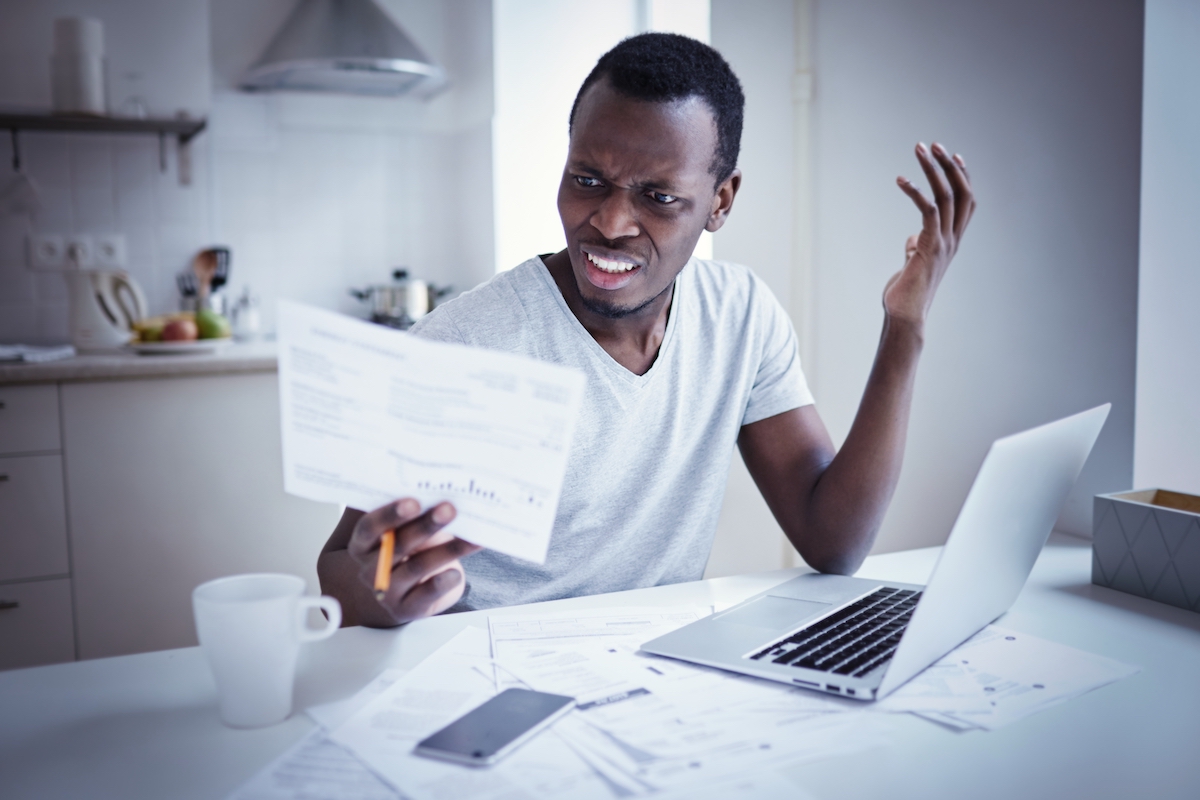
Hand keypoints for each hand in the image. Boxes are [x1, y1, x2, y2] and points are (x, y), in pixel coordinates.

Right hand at [347, 499, 481, 622]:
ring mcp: (387, 591)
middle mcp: (370, 568)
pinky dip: (441, 583)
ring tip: (473, 538)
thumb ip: (405, 511)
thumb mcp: (396, 530)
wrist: (395, 595)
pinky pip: (424, 597)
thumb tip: (431, 481)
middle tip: (450, 509)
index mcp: (363, 543)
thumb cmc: (401, 551)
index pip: (370, 527)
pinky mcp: (406, 609)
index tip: (414, 500)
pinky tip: (456, 573)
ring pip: (417, 568)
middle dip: (426, 526)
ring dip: (448, 550)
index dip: (390, 514)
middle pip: (397, 545)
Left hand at [885, 142, 975, 325]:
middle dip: (949, 165)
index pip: (965, 202)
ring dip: (932, 169)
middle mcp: (953, 239)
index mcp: (951, 240)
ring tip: (918, 149)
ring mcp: (944, 243)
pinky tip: (901, 179)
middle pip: (961, 192)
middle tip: (932, 144)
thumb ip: (917, 249)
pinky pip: (927, 211)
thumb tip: (913, 241)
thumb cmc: (905, 294)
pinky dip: (915, 191)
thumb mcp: (913, 265)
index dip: (962, 177)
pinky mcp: (930, 247)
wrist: (905, 316)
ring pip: (946, 196)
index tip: (952, 155)